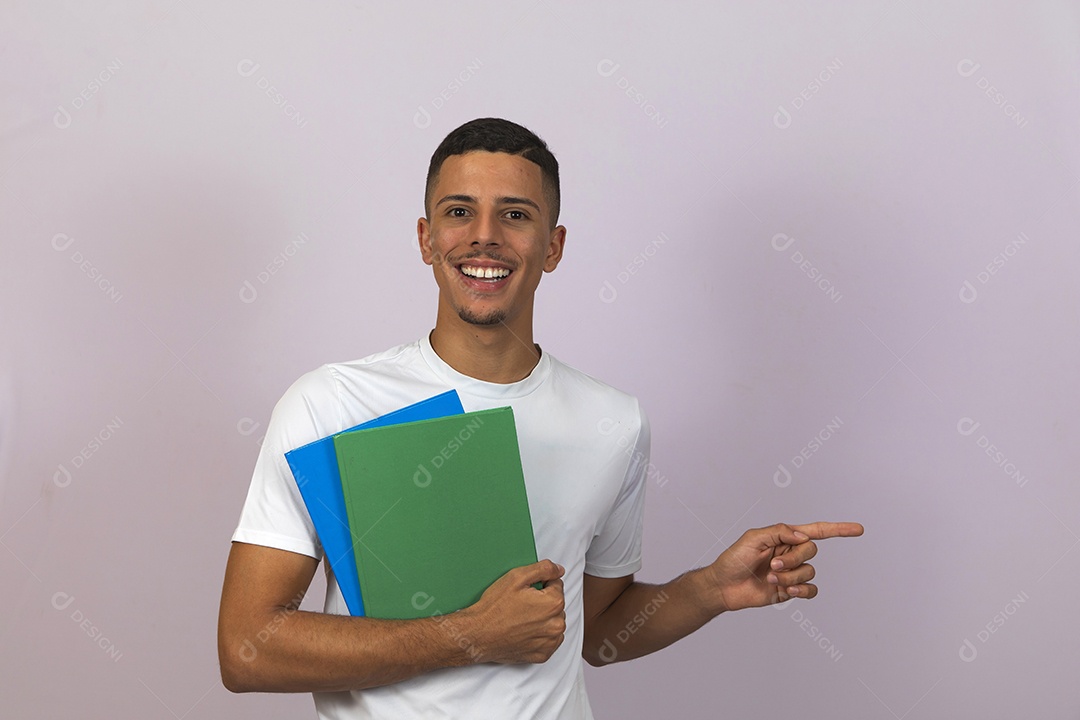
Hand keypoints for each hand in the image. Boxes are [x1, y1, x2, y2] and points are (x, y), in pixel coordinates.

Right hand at [458, 559, 566, 663]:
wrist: (478, 635)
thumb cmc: (494, 609)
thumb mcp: (516, 577)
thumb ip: (544, 569)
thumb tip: (558, 570)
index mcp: (554, 603)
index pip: (557, 584)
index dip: (540, 584)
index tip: (526, 591)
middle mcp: (556, 624)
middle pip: (557, 604)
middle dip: (543, 601)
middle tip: (521, 604)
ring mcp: (550, 642)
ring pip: (554, 622)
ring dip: (543, 618)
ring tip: (521, 617)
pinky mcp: (543, 654)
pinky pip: (549, 640)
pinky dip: (540, 634)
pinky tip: (524, 630)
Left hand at [706, 522, 862, 612]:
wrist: (724, 586)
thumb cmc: (734, 559)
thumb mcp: (753, 538)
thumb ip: (779, 532)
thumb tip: (803, 536)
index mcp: (784, 537)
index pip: (816, 531)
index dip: (838, 530)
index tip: (858, 530)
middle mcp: (791, 553)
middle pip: (810, 551)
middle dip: (793, 559)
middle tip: (772, 565)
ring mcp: (792, 572)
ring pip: (809, 572)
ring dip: (790, 576)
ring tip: (769, 578)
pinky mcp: (790, 589)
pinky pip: (810, 590)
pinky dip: (802, 590)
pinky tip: (786, 591)